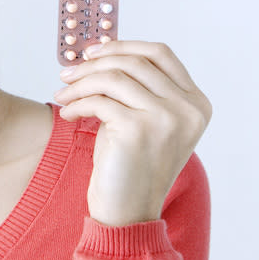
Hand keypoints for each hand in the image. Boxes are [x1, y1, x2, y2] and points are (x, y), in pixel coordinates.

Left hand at [52, 40, 211, 226]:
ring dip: (80, 84)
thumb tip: (102, 49)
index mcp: (196, 103)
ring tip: (63, 96)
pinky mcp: (138, 129)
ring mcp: (166, 118)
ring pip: (112, 78)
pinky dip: (76, 104)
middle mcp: (187, 109)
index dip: (123, 46)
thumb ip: (137, 86)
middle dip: (93, 64)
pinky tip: (68, 114)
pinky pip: (98, 101)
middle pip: (133, 62)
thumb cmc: (130, 165)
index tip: (92, 52)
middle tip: (67, 74)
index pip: (160, 54)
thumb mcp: (143, 119)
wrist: (127, 213)